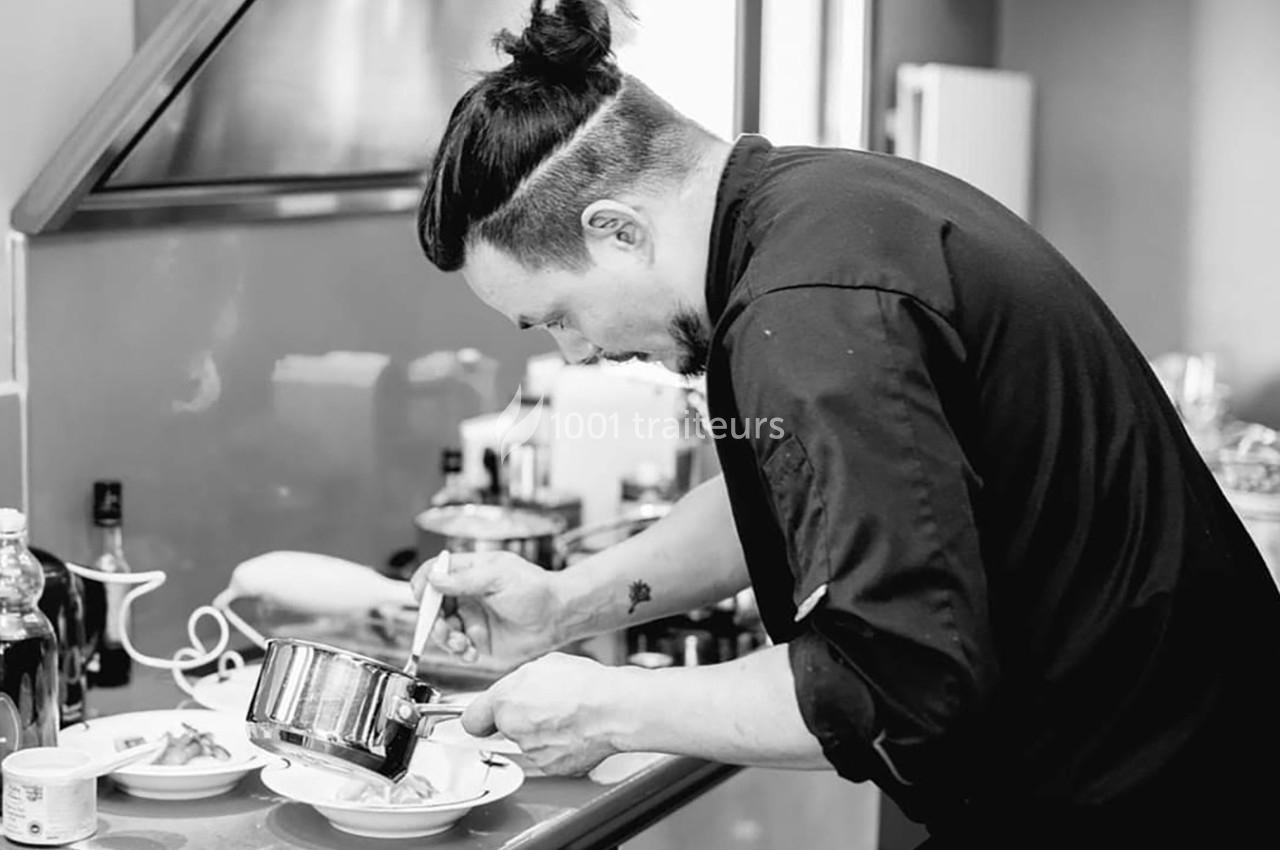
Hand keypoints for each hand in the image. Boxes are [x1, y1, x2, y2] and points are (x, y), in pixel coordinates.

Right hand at [410, 551, 564, 665]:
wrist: (559, 616)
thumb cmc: (536, 589)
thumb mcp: (498, 577)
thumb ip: (464, 580)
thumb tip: (434, 580)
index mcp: (470, 572)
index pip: (435, 573)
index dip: (425, 584)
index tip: (424, 596)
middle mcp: (467, 596)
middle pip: (433, 605)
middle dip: (431, 618)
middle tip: (440, 627)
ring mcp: (472, 619)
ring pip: (441, 630)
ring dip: (445, 638)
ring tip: (459, 643)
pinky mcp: (480, 641)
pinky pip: (458, 649)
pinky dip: (459, 652)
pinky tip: (470, 652)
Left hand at [462, 652, 629, 775]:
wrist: (615, 709)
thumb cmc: (586, 684)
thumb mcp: (544, 664)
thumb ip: (519, 682)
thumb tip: (515, 689)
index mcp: (506, 700)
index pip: (471, 719)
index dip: (481, 717)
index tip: (484, 719)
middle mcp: (513, 728)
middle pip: (505, 729)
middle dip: (519, 719)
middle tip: (545, 705)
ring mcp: (532, 751)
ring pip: (527, 743)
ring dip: (540, 733)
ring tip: (566, 715)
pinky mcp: (551, 767)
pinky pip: (547, 756)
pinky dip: (557, 747)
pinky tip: (574, 730)